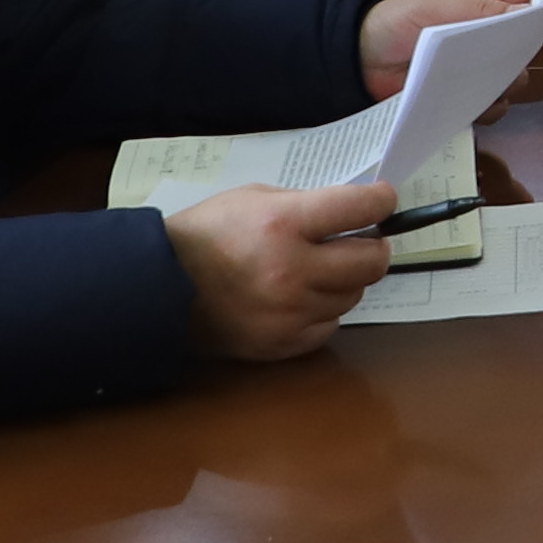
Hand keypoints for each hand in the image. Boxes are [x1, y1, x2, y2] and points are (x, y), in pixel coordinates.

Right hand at [165, 181, 390, 363]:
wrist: (159, 288)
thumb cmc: (207, 233)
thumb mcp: (252, 198)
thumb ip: (305, 205)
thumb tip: (354, 212)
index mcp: (284, 224)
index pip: (359, 209)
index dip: (380, 202)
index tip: (384, 201)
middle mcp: (292, 271)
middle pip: (371, 261)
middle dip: (374, 246)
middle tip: (362, 241)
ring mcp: (289, 312)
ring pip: (353, 295)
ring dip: (345, 280)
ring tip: (320, 270)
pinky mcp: (282, 344)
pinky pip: (329, 325)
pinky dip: (324, 310)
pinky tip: (303, 298)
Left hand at [358, 0, 534, 89]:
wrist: (359, 61)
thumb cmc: (395, 20)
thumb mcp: (433, 4)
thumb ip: (479, 9)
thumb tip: (527, 11)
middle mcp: (490, 33)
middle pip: (529, 40)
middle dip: (524, 49)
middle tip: (506, 55)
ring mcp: (481, 66)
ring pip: (516, 76)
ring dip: (507, 81)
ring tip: (484, 82)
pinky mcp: (468, 95)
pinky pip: (494, 105)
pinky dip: (489, 106)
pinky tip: (472, 103)